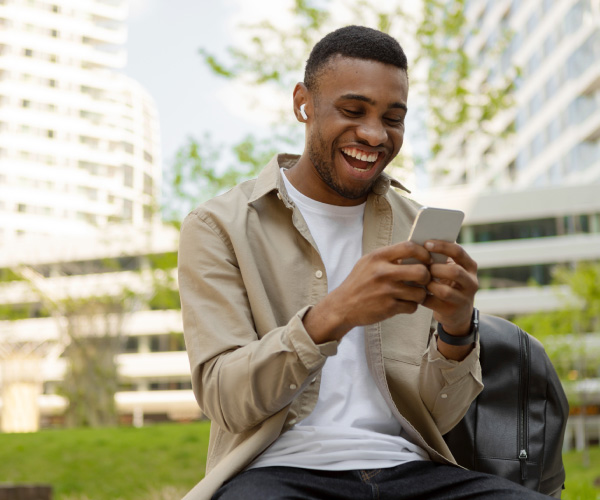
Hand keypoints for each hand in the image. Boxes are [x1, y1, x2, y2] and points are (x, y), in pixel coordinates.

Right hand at [303, 242, 432, 343]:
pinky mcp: (388, 308)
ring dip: (420, 294)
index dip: (423, 253)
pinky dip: (410, 306)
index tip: (425, 260)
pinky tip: (403, 304)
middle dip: (427, 276)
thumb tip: (414, 251)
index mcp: (378, 257)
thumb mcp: (368, 263)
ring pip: (420, 292)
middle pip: (421, 271)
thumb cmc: (358, 283)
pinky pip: (412, 306)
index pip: (409, 247)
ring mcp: (386, 291)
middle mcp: (382, 272)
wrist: (342, 306)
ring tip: (413, 294)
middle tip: (423, 280)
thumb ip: (388, 256)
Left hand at [421, 240, 478, 359]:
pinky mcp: (452, 311)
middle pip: (454, 271)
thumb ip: (440, 257)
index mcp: (470, 266)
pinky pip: (433, 303)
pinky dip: (422, 296)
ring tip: (421, 282)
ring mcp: (464, 299)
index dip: (441, 246)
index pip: (458, 251)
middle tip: (424, 268)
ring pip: (444, 290)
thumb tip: (417, 242)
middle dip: (435, 269)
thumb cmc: (447, 283)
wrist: (457, 313)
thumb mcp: (449, 269)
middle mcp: (471, 282)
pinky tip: (416, 292)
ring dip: (428, 285)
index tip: (426, 243)